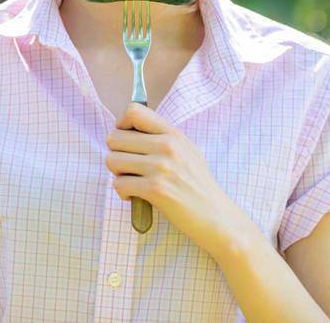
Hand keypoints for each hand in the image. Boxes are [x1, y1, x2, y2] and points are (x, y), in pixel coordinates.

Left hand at [105, 103, 254, 259]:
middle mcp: (167, 146)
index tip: (126, 141)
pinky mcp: (156, 189)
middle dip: (116, 154)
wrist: (217, 217)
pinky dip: (123, 192)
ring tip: (132, 181)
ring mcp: (161, 167)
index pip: (133, 111)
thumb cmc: (198, 186)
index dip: (121, 125)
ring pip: (112, 161)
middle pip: (114, 137)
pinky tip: (135, 196)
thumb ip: (161, 138)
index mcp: (173, 134)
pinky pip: (119, 184)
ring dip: (118, 174)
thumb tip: (127, 129)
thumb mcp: (186, 151)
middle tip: (129, 167)